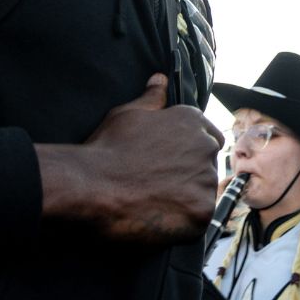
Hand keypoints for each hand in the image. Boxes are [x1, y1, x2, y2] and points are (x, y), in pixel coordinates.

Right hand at [37, 74, 222, 243]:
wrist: (92, 186)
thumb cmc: (107, 148)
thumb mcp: (127, 114)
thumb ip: (151, 98)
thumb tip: (161, 79)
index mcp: (191, 120)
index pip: (208, 136)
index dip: (189, 151)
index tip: (170, 162)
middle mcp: (205, 146)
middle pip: (207, 164)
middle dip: (189, 173)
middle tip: (158, 183)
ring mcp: (206, 179)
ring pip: (203, 191)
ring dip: (187, 197)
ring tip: (155, 200)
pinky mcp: (202, 210)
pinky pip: (199, 217)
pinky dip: (182, 220)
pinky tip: (158, 215)